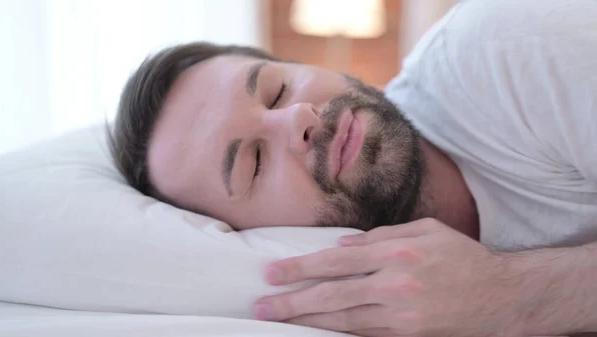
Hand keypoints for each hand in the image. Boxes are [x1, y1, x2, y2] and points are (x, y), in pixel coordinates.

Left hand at [253, 218, 524, 336]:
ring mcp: (401, 314)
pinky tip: (318, 333)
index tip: (273, 274)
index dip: (301, 268)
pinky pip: (365, 335)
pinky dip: (338, 335)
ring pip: (343, 320)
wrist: (503, 296)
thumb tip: (341, 245)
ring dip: (307, 321)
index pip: (335, 261)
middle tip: (262, 306)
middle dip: (292, 301)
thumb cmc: (463, 257)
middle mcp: (394, 283)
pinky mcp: (408, 335)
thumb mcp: (426, 230)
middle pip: (332, 294)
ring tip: (280, 321)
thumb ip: (382, 234)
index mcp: (395, 252)